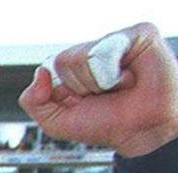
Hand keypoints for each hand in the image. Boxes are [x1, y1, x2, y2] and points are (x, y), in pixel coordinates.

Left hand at [19, 23, 177, 156]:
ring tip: (119, 86)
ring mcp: (116, 41)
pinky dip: (114, 70)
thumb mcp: (57, 123)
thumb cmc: (108, 124)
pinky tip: (128, 77)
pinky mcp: (139, 34)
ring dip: (98, 81)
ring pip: (83, 55)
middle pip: (63, 60)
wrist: (143, 131)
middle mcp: (94, 52)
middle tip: (105, 94)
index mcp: (75, 68)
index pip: (51, 66)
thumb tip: (39, 74)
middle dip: (80, 86)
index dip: (63, 89)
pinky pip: (109, 46)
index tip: (83, 101)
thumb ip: (34, 101)